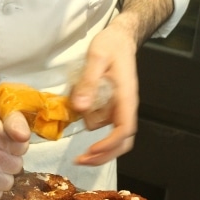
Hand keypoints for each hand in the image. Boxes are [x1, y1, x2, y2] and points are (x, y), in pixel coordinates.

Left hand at [70, 22, 138, 165]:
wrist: (120, 39)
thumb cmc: (111, 45)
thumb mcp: (96, 57)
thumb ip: (88, 82)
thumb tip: (80, 107)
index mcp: (126, 98)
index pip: (124, 130)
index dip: (108, 145)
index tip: (90, 151)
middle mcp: (125, 107)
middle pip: (122, 143)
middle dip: (102, 156)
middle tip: (80, 160)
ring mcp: (119, 109)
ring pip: (109, 136)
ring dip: (92, 137)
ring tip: (72, 118)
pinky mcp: (111, 108)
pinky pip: (101, 124)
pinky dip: (89, 125)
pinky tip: (76, 112)